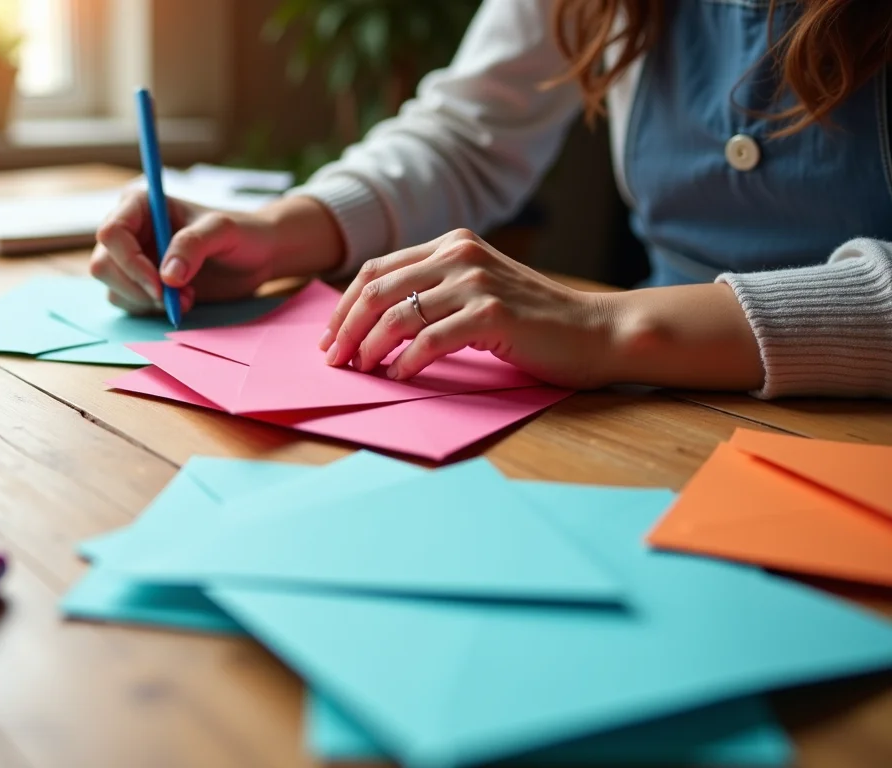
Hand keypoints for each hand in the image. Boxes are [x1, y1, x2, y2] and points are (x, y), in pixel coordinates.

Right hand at [90, 189, 283, 312]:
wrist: (257, 257)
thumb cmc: (241, 233)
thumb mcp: (223, 231)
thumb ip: (194, 245)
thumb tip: (166, 276)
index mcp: (141, 206)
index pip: (111, 233)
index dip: (129, 262)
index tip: (160, 284)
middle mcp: (130, 232)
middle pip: (103, 265)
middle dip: (137, 287)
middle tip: (174, 297)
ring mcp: (132, 260)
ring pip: (113, 288)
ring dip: (148, 302)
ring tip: (188, 297)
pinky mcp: (141, 285)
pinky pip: (128, 304)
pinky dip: (153, 310)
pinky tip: (183, 302)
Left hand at [319, 229, 616, 388]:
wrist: (595, 331)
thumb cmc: (533, 321)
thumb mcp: (476, 291)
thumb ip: (434, 292)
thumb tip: (371, 323)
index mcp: (451, 243)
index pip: (376, 270)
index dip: (344, 307)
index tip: (329, 339)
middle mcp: (460, 254)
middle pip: (377, 292)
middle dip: (346, 330)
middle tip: (334, 361)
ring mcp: (476, 282)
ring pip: (397, 316)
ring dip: (370, 349)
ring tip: (362, 371)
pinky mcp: (491, 314)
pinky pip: (429, 341)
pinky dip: (405, 363)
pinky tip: (398, 377)